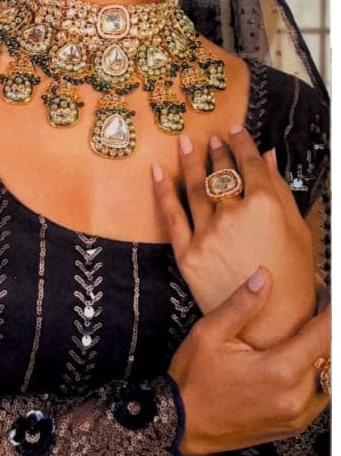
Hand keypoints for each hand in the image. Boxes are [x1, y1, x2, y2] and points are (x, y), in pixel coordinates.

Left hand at [152, 124, 314, 347]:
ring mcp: (208, 234)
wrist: (268, 325)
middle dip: (217, 151)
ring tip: (185, 143)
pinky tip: (158, 171)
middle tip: (212, 138)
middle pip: (222, 173)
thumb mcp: (298, 230)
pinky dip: (163, 191)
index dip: (241, 143)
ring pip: (196, 187)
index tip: (233, 130)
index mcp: (265, 206)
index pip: (248, 163)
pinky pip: (171, 216)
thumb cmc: (292, 278)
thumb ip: (281, 190)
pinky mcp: (188, 254)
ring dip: (190, 161)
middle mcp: (233, 215)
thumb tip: (267, 156)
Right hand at [169, 267, 330, 455]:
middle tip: (314, 305)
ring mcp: (295, 416)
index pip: (324, 335)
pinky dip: (314, 375)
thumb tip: (264, 276)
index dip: (330, 309)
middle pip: (330, 355)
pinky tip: (299, 361)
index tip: (326, 292)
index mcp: (278, 371)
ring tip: (306, 332)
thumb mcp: (209, 334)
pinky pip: (318, 397)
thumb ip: (242, 305)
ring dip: (320, 353)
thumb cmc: (192, 380)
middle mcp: (294, 397)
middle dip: (325, 328)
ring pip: (327, 377)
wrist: (180, 425)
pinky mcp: (292, 427)